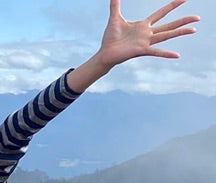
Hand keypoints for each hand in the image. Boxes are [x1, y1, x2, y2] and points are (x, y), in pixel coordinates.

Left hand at [71, 0, 198, 89]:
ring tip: (194, 30)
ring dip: (180, 32)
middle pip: (169, 25)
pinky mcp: (141, 50)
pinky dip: (166, 54)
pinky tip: (177, 55)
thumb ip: (115, 5)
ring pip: (166, 35)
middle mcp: (148, 34)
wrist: (105, 53)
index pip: (161, 13)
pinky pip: (156, 52)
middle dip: (183, 20)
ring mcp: (146, 42)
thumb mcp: (114, 18)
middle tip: (198, 17)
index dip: (172, 5)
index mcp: (143, 25)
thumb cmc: (111, 38)